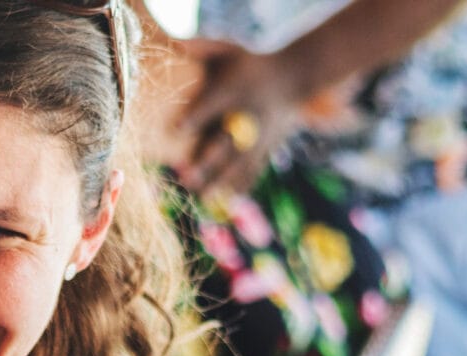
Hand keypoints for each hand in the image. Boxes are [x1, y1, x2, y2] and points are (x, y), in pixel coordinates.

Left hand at [171, 39, 308, 198]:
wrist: (293, 76)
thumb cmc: (249, 64)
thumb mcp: (230, 50)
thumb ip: (203, 47)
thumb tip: (174, 42)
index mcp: (236, 87)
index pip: (213, 102)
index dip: (195, 116)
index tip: (175, 130)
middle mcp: (248, 113)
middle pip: (227, 139)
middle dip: (208, 160)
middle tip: (186, 177)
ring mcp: (260, 134)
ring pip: (240, 161)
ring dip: (222, 181)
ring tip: (203, 197)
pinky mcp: (267, 147)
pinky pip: (255, 169)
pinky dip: (243, 185)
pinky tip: (227, 202)